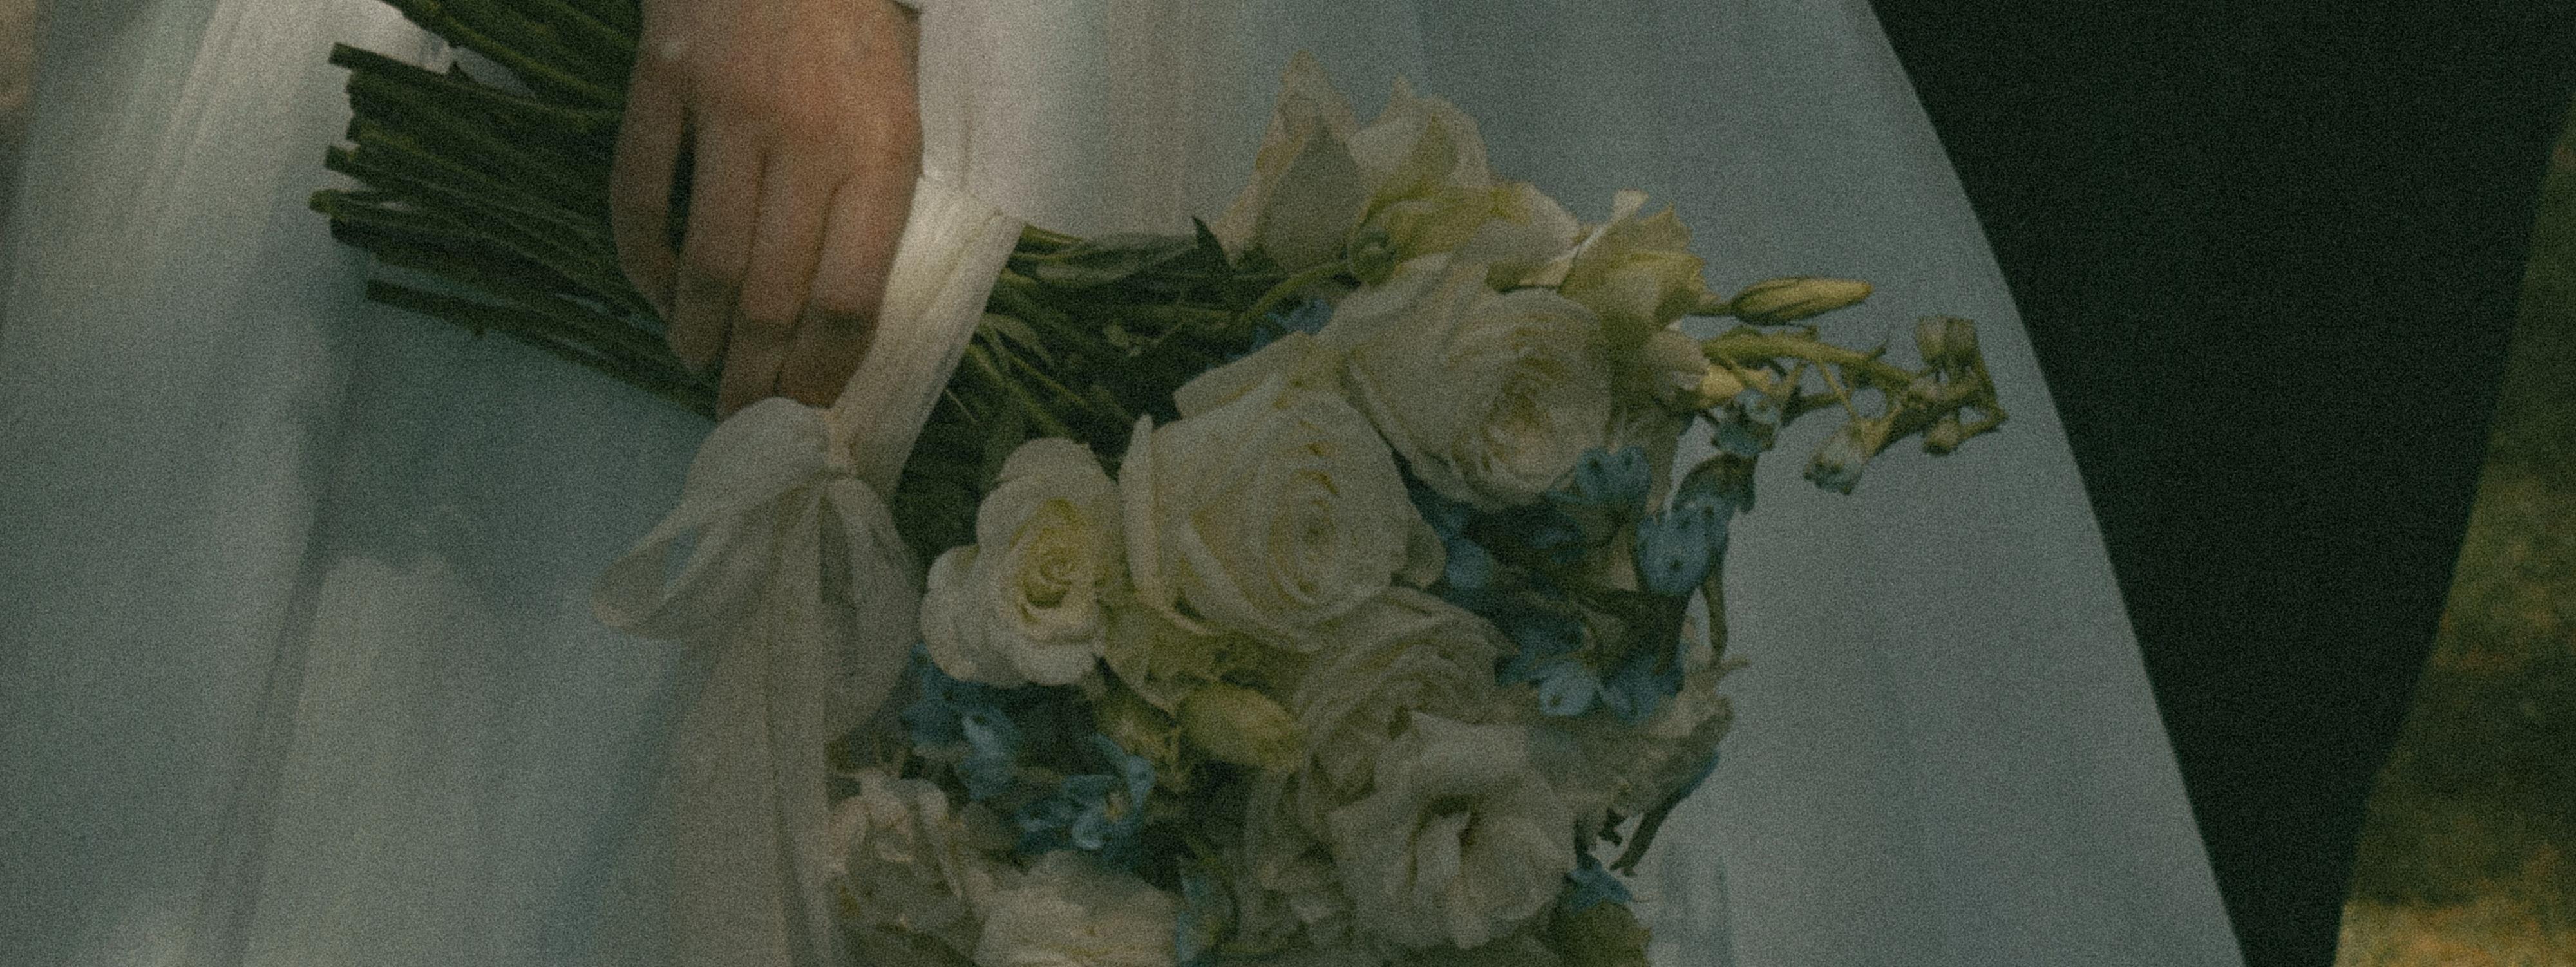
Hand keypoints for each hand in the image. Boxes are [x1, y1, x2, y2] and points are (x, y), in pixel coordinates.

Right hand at [612, 0, 922, 416]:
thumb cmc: (859, 27)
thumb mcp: (901, 108)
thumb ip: (876, 201)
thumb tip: (841, 320)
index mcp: (882, 153)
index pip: (848, 298)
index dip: (821, 370)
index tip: (806, 409)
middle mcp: (806, 139)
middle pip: (771, 297)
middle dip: (754, 375)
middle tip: (743, 416)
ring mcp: (728, 110)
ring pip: (704, 260)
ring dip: (696, 332)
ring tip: (699, 365)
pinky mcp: (663, 81)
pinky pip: (638, 191)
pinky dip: (640, 257)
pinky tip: (655, 293)